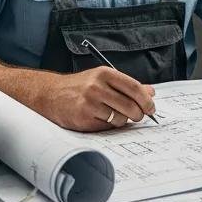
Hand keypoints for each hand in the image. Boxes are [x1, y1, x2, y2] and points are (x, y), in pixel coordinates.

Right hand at [29, 67, 155, 132]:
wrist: (51, 95)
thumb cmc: (80, 86)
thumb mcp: (103, 79)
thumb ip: (127, 85)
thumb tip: (150, 92)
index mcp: (104, 74)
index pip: (134, 87)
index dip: (146, 100)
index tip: (151, 108)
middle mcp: (96, 87)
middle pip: (130, 106)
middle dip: (138, 114)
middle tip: (138, 115)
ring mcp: (89, 103)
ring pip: (120, 119)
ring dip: (122, 120)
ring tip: (114, 115)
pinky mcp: (83, 118)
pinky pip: (107, 127)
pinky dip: (109, 125)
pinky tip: (101, 118)